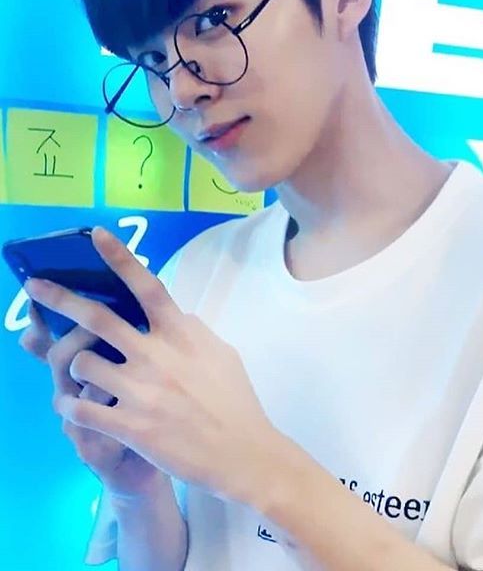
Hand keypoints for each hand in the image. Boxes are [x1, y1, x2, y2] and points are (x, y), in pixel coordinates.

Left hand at [25, 227, 283, 506]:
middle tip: (36, 286)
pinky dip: (70, 404)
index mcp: (182, 335)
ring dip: (78, 365)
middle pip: (98, 318)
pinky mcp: (128, 425)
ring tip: (88, 375)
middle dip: (61, 297)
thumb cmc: (235, 400)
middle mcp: (156, 356)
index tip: (96, 235)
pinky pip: (78, 408)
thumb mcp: (222, 354)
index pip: (148, 287)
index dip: (121, 258)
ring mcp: (140, 391)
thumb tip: (175, 315)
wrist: (241, 452)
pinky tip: (75, 405)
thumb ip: (193, 331)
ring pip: (81, 362)